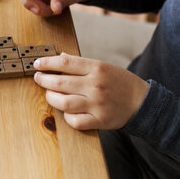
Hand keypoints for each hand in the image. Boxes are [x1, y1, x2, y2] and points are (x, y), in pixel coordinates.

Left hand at [33, 53, 148, 129]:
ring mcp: (97, 104)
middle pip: (60, 83)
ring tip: (48, 93)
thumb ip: (81, 63)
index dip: (46, 63)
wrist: (142, 101)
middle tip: (38, 78)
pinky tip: (65, 111)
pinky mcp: (99, 120)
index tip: (37, 64)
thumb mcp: (103, 66)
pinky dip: (66, 117)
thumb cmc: (119, 81)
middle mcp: (95, 85)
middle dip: (43, 80)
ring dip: (50, 98)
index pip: (64, 63)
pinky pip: (75, 121)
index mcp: (96, 68)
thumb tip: (59, 57)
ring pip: (63, 103)